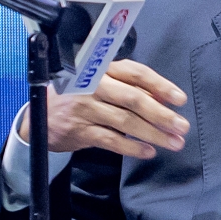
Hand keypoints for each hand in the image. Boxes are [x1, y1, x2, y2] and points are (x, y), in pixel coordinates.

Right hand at [18, 59, 189, 158]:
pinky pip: (111, 140)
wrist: (39, 115)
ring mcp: (86, 109)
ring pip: (125, 121)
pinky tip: (148, 151)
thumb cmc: (79, 94)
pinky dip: (132, 147)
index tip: (180, 99)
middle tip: (182, 126)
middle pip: (134, 99)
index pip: (137, 73)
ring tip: (173, 142)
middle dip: (161, 114)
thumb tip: (163, 100)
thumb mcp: (102, 82)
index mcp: (103, 68)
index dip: (160, 86)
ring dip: (153, 133)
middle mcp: (94, 85)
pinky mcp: (79, 131)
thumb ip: (129, 88)